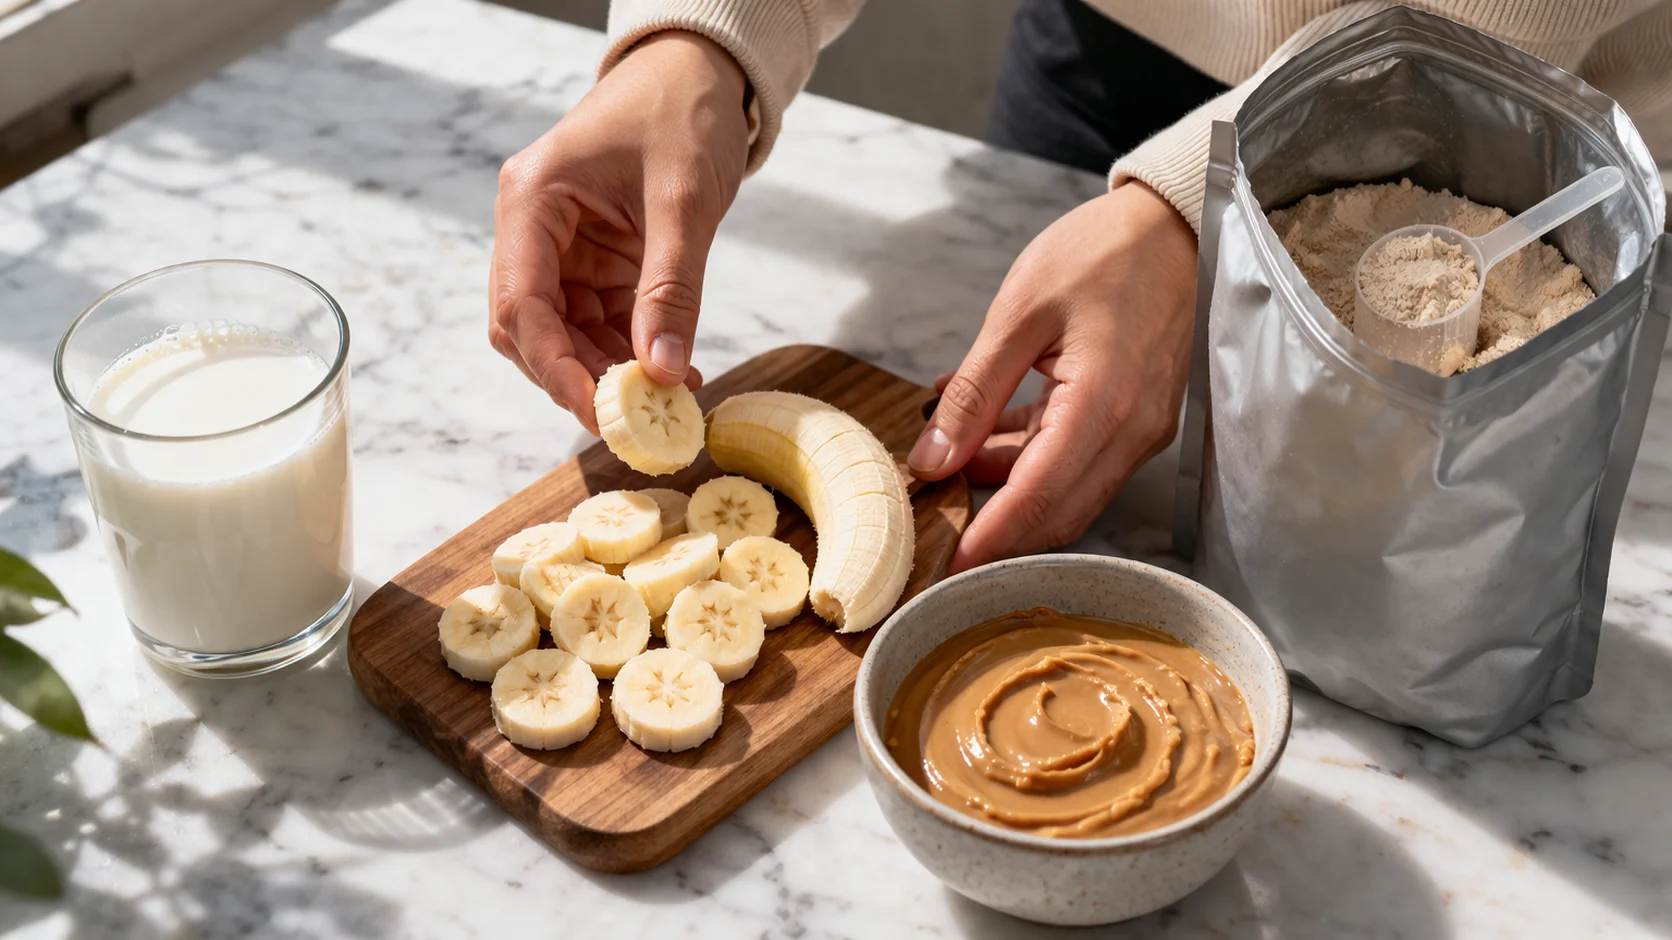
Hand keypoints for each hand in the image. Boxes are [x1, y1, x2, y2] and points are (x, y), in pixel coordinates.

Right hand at [489, 31, 748, 431]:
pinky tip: (673, 375)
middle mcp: (532, 230)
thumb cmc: (681, 113)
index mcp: (531, 202)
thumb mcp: (683, 201)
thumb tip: (663, 370)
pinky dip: (631, 353)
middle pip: (531, 330)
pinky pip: (599, 324)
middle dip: (579, 378)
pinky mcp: (593, 263)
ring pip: (565, 336)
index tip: (601, 411)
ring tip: (667, 403)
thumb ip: (672, 288)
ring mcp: (560, 249)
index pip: (521, 304)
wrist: (699, 73)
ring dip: (609, 373)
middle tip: (637, 421)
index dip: (554, 368)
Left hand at [908, 182, 1197, 572]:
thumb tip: (931, 459)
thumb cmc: (1101, 252)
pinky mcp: (1140, 418)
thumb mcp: (1017, 315)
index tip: (943, 568)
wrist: (1173, 223)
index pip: (1038, 498)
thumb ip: (973, 394)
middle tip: (939, 526)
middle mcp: (1133, 431)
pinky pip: (1081, 459)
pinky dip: (1032, 456)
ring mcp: (1143, 428)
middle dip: (997, 530)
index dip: (988, 540)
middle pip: (1059, 512)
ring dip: (1008, 486)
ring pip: (1069, 490)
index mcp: (1103, 404)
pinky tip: (986, 426)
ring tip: (948, 456)